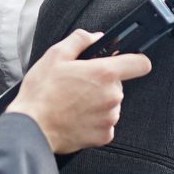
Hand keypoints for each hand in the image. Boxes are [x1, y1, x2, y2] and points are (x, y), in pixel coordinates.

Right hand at [14, 28, 153, 154]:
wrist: (32, 127)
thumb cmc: (41, 93)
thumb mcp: (55, 55)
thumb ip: (80, 40)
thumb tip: (96, 37)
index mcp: (103, 74)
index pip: (140, 64)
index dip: (135, 60)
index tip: (127, 61)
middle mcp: (111, 96)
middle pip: (118, 84)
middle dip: (102, 83)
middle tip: (78, 84)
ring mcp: (109, 118)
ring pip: (111, 104)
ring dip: (98, 102)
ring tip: (73, 102)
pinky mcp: (104, 136)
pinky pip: (105, 123)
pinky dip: (94, 121)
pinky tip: (75, 117)